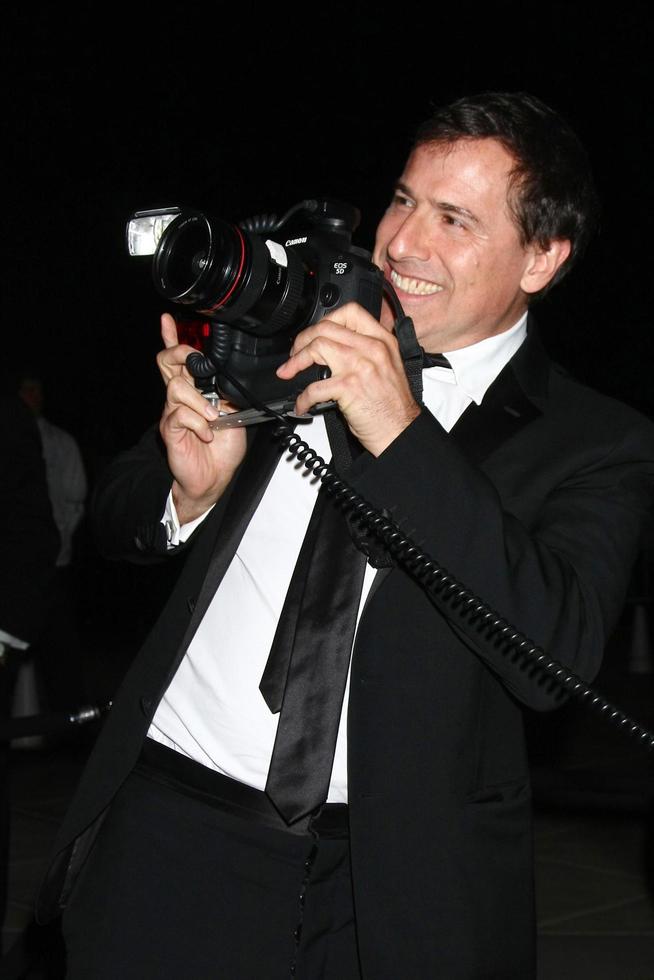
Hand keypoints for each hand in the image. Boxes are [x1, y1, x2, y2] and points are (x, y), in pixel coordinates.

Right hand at [157, 314, 246, 522]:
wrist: (214, 478)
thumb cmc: (222, 449)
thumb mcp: (234, 415)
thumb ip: (228, 394)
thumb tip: (230, 378)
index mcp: (194, 391)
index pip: (178, 360)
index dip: (171, 338)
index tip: (167, 320)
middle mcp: (179, 398)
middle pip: (166, 362)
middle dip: (180, 354)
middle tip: (194, 360)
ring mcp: (173, 412)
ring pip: (176, 387)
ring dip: (199, 401)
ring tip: (212, 418)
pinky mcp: (171, 429)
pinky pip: (180, 413)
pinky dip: (198, 423)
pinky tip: (207, 433)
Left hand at [276, 303, 419, 455]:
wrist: (401, 430)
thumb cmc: (394, 406)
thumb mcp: (388, 366)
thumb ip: (367, 351)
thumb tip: (336, 347)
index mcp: (382, 340)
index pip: (351, 312)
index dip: (326, 319)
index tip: (316, 334)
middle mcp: (372, 348)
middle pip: (326, 327)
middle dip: (303, 340)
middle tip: (295, 353)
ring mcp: (360, 366)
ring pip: (317, 347)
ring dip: (296, 361)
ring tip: (289, 372)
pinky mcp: (348, 387)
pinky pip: (314, 387)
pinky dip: (303, 398)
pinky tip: (302, 405)